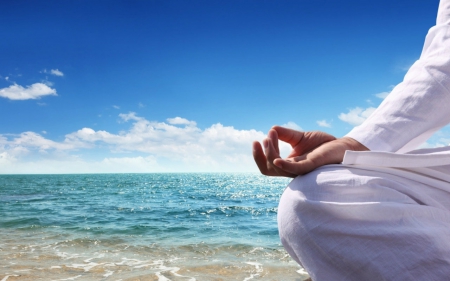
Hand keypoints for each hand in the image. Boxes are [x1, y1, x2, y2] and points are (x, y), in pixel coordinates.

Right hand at [252, 126, 368, 176]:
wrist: (342, 146)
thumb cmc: (322, 145)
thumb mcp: (300, 137)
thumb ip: (285, 134)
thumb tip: (271, 129)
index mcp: (288, 165)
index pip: (267, 165)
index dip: (259, 155)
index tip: (260, 139)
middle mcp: (292, 170)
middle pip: (268, 169)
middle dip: (261, 155)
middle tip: (263, 139)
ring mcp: (302, 169)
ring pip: (278, 169)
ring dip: (270, 153)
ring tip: (270, 137)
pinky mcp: (312, 165)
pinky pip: (295, 170)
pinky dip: (284, 166)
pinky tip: (276, 160)